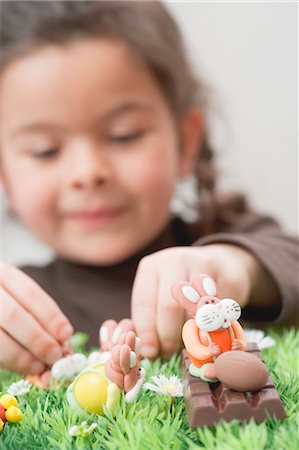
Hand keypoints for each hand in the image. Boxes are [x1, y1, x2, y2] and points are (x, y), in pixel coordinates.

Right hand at [0, 263, 72, 373]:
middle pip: (13, 315)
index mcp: (3, 273)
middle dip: (37, 339)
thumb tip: (63, 343)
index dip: (50, 316)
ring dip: (22, 356)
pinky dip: (9, 361)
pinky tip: (23, 367)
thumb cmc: (8, 302)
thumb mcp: (21, 297)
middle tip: (55, 356)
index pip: (30, 293)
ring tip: (40, 366)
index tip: (66, 334)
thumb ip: (39, 316)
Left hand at [132, 244, 257, 358]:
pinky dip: (215, 326)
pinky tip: (210, 331)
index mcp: (151, 267)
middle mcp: (175, 261)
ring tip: (189, 343)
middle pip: (169, 306)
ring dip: (192, 332)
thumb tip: (148, 351)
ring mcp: (203, 265)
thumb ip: (151, 320)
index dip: (147, 332)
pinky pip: (220, 310)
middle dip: (168, 336)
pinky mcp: (227, 275)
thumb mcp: (159, 296)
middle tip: (170, 353)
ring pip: (195, 308)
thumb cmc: (181, 288)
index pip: (144, 303)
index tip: (150, 352)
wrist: (219, 264)